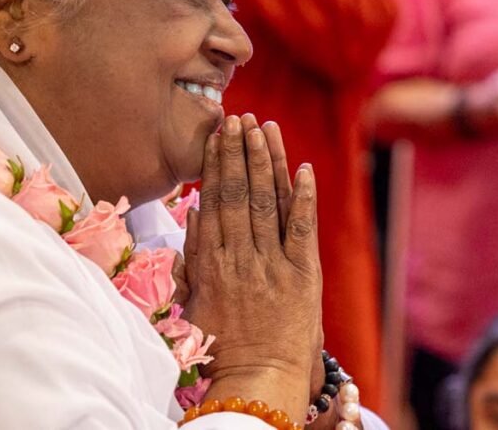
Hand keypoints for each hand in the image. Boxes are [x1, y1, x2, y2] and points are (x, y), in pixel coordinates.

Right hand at [183, 113, 322, 420]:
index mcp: (211, 261)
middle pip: (238, 192)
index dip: (215, 163)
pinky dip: (303, 196)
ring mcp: (271, 263)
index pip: (213, 200)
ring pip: (267, 201)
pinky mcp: (302, 275)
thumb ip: (194, 254)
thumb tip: (194, 210)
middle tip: (237, 117)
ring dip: (265, 160)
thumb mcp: (195, 297)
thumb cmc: (222, 343)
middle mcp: (239, 255)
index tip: (216, 134)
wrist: (257, 379)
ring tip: (262, 127)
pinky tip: (302, 167)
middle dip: (238, 150)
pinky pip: (302, 228)